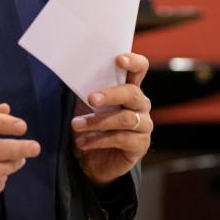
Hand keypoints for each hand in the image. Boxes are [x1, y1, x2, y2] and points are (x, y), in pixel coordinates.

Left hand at [70, 52, 152, 185]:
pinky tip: (83, 142)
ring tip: (76, 125)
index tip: (118, 59)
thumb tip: (75, 73)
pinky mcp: (140, 145)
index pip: (140, 68)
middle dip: (110, 95)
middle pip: (132, 93)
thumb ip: (89, 90)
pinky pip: (121, 139)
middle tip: (90, 99)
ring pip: (124, 119)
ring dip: (97, 121)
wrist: (94, 160)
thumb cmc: (92, 125)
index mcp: (130, 88)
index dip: (133, 61)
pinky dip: (98, 140)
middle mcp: (141, 105)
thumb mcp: (88, 105)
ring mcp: (144, 125)